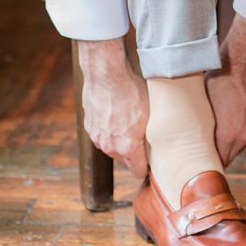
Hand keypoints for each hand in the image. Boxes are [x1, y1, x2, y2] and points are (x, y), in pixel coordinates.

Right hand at [76, 38, 149, 177]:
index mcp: (127, 147)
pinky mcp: (89, 126)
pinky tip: (114, 115)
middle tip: (141, 134)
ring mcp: (97, 136)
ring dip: (119, 140)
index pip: (138, 171)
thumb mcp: (150, 116)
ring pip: (112, 147)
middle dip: (132, 151)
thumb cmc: (130, 92)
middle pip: (124, 160)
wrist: (106, 74)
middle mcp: (109, 146)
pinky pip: (102, 135)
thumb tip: (156, 149)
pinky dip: (108, 129)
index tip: (151, 158)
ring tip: (126, 121)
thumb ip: (150, 138)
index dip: (146, 166)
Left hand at [205, 18, 245, 166]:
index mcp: (230, 134)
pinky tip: (226, 127)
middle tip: (201, 157)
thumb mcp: (201, 105)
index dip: (208, 165)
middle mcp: (245, 135)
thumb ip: (200, 127)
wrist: (241, 63)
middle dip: (217, 157)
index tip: (198, 166)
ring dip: (227, 145)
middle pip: (229, 156)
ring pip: (238, 146)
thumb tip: (188, 140)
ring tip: (212, 142)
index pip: (219, 161)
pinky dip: (236, 134)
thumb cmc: (216, 81)